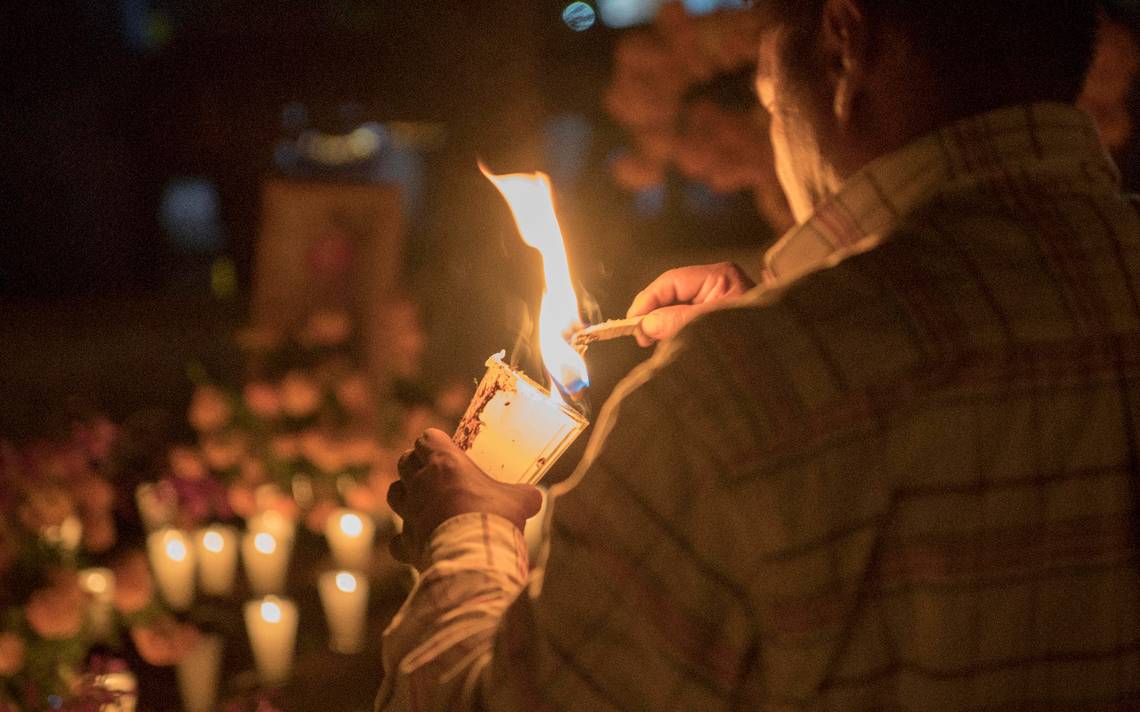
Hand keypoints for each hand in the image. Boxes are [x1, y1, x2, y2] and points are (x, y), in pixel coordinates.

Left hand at [386, 429, 542, 568]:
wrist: (475, 556)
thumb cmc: (495, 519)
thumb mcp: (519, 500)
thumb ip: (524, 495)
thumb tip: (534, 497)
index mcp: (445, 464)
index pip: (427, 438)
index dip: (434, 442)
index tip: (444, 448)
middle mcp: (421, 484)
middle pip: (404, 461)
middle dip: (415, 463)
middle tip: (430, 471)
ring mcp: (410, 513)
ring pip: (394, 493)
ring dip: (403, 493)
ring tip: (417, 500)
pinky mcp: (406, 543)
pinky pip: (396, 539)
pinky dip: (403, 540)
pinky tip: (416, 542)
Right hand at [626, 262, 755, 345]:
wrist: (787, 370)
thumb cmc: (753, 343)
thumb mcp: (707, 328)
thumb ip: (675, 322)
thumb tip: (645, 324)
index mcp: (720, 277)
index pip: (671, 281)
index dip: (647, 300)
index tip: (631, 323)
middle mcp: (721, 284)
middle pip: (675, 293)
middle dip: (655, 314)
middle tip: (642, 339)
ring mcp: (723, 302)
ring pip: (681, 309)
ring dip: (666, 326)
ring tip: (656, 344)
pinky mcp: (724, 321)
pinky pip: (692, 322)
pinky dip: (679, 333)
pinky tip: (672, 346)